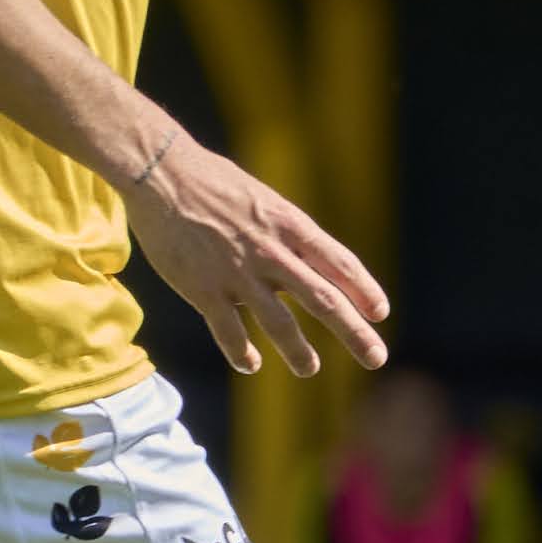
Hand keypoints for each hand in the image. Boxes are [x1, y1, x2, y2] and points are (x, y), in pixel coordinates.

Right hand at [130, 131, 388, 379]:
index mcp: (289, 225)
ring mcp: (238, 273)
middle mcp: (271, 252)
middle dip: (355, 332)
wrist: (161, 173)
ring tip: (311, 369)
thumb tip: (306, 263)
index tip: (381, 313)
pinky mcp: (204, 290)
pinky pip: (230, 332)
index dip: (364, 290)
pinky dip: (242, 353)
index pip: (339, 263)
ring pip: (281, 324)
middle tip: (377, 357)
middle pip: (324, 300)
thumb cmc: (212, 182)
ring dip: (300, 352)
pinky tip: (250, 364)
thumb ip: (284, 234)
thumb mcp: (262, 200)